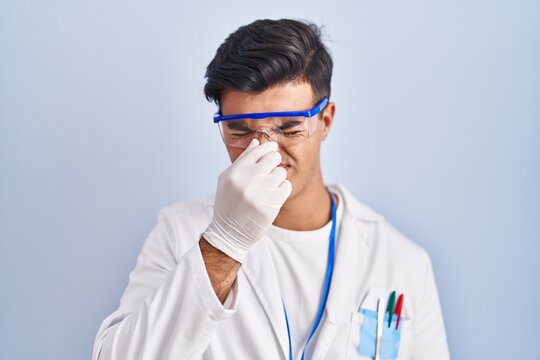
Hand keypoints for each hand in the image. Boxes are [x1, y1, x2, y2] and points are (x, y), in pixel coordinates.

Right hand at [202, 139, 291, 262]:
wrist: (228, 232)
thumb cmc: (228, 203)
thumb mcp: (227, 179)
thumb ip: (243, 160)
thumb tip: (257, 142)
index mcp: (235, 172)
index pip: (258, 149)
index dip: (269, 147)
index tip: (273, 149)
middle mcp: (247, 180)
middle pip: (273, 158)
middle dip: (274, 162)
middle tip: (270, 170)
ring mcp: (259, 194)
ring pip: (281, 173)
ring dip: (278, 178)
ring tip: (269, 187)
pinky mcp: (270, 206)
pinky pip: (286, 187)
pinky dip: (282, 190)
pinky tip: (273, 195)